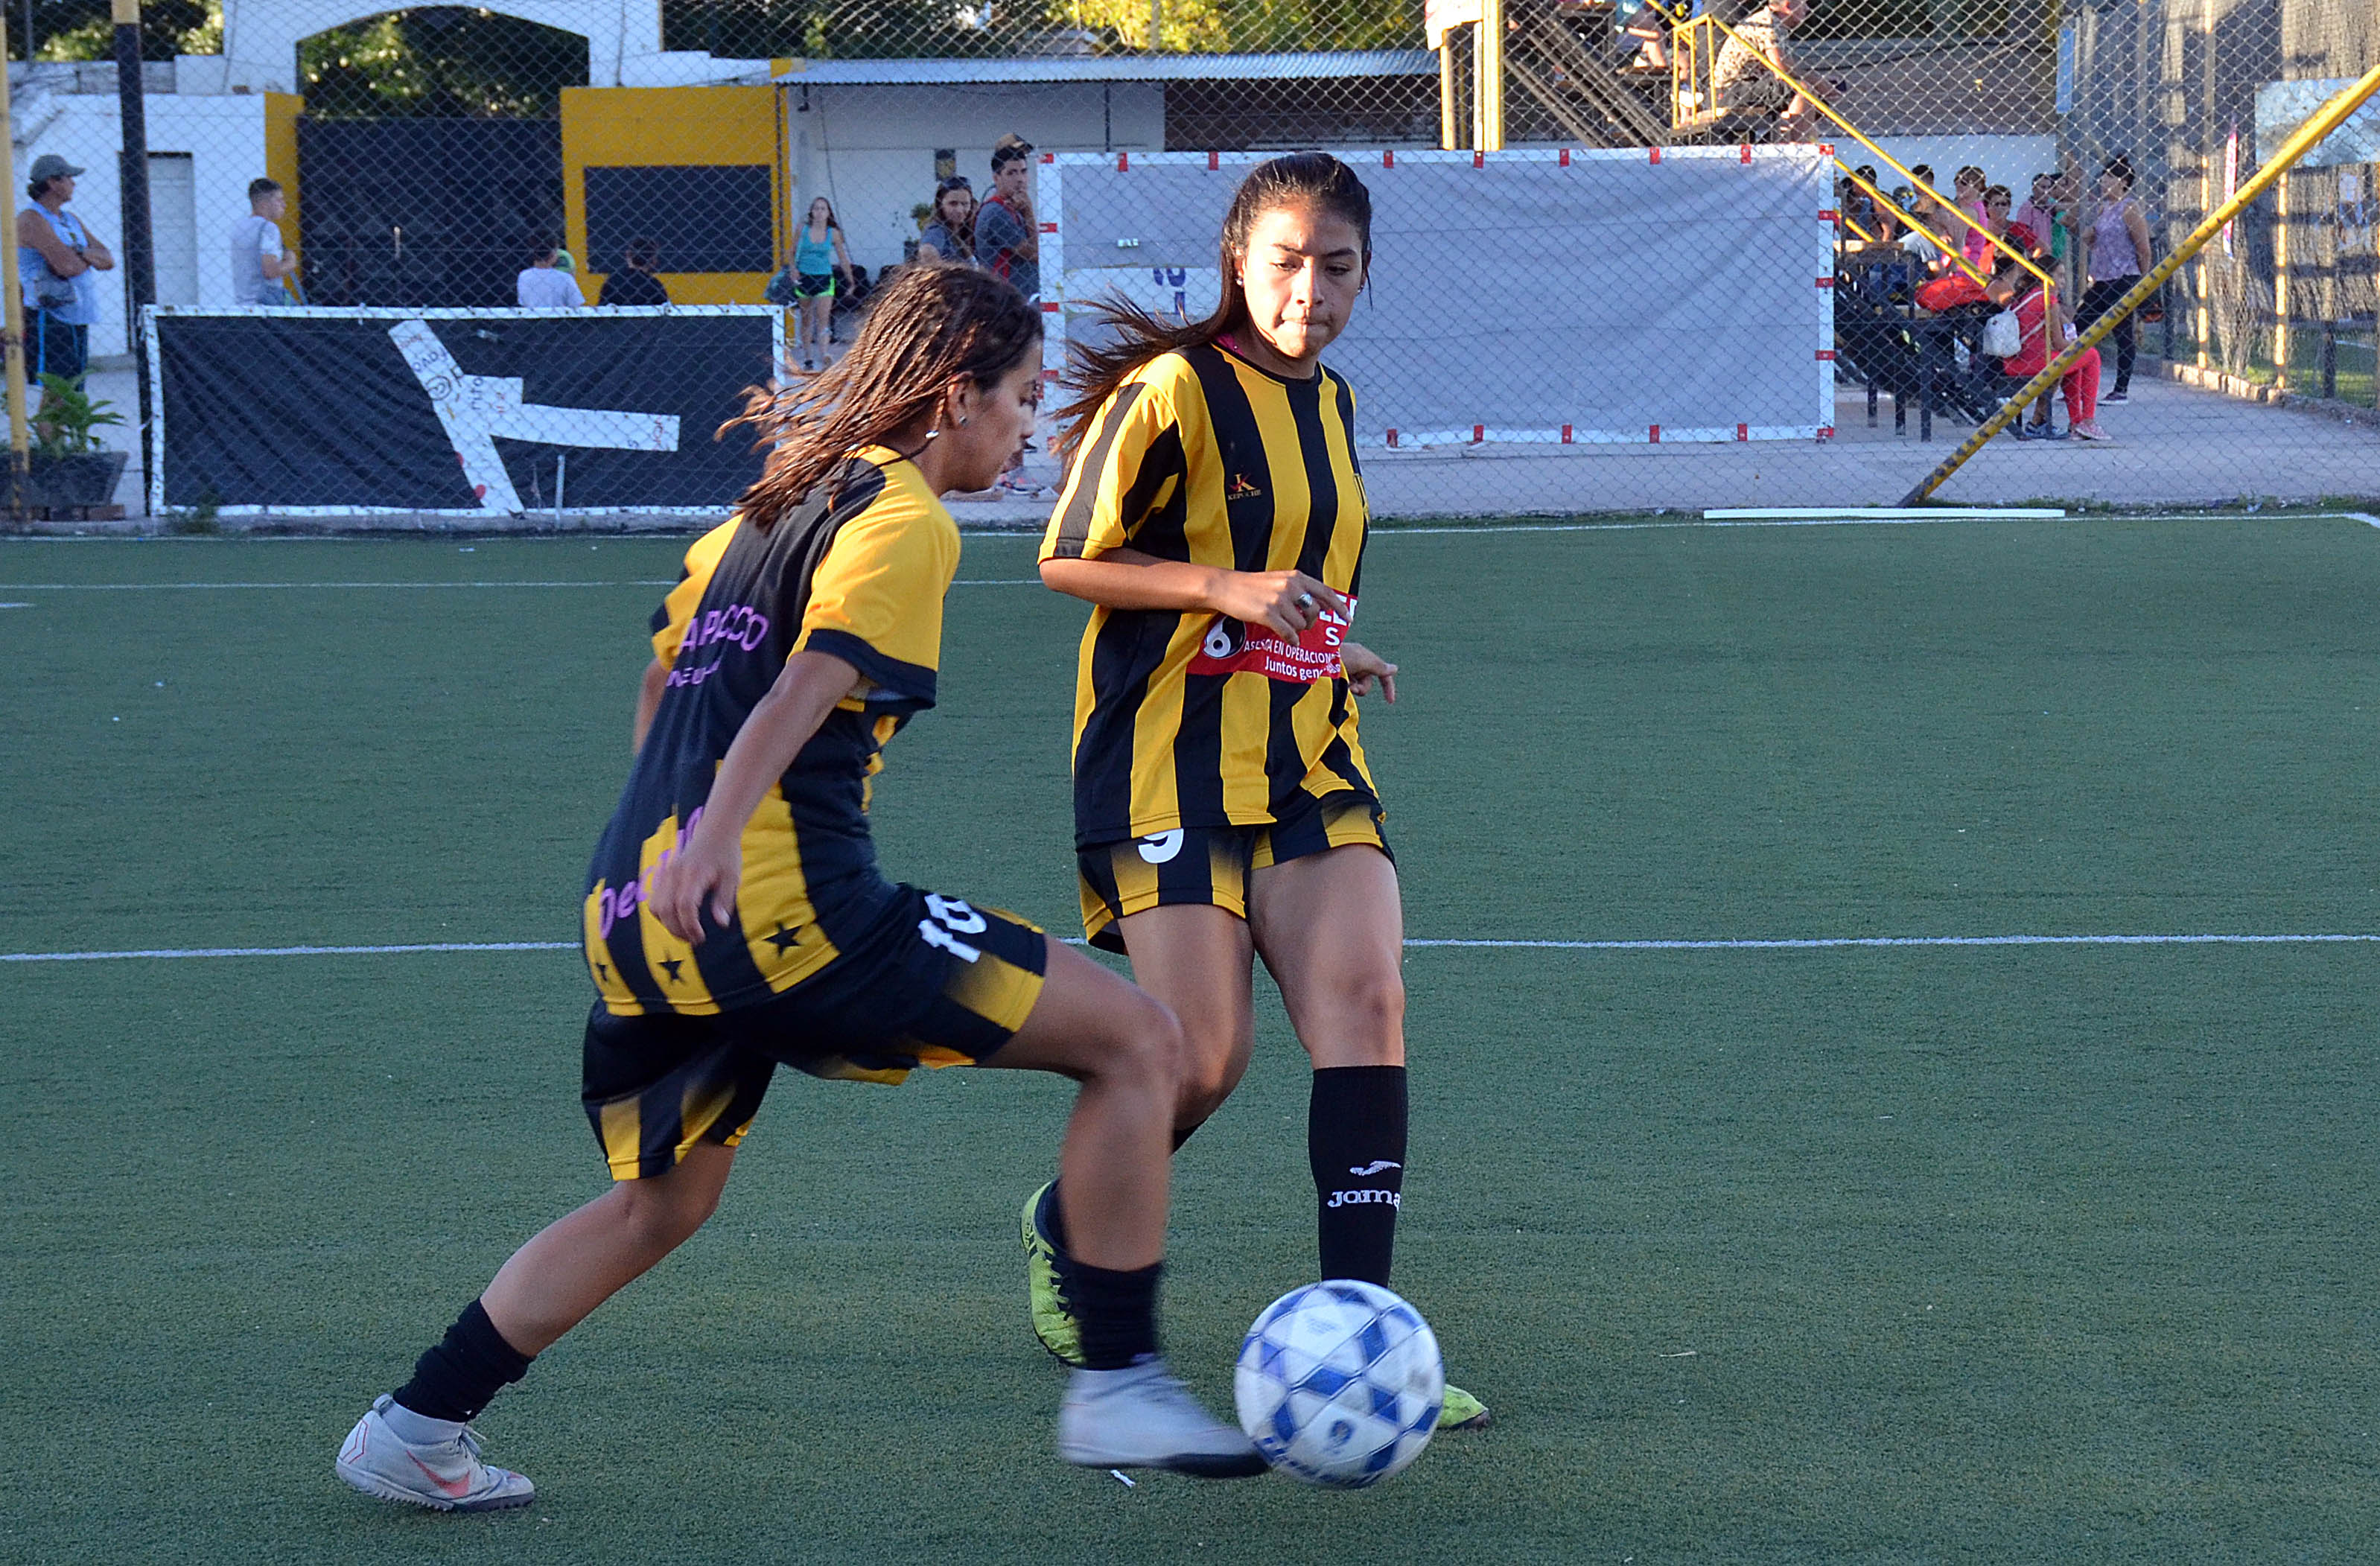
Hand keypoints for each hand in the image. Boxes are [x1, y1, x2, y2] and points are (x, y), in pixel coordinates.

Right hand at [644, 834, 740, 945]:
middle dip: (677, 930)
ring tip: (686, 932)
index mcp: (694, 874)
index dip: (690, 926)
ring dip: (668, 924)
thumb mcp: (732, 878)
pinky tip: (678, 919)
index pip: (685, 905)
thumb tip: (721, 924)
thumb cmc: (726, 855)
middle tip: (694, 940)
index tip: (700, 938)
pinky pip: (655, 900)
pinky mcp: (664, 875)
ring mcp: (667, 874)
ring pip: (656, 906)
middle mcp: (676, 874)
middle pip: (666, 909)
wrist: (715, 831)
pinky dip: (662, 914)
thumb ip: (724, 901)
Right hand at [1208, 569, 1345, 639]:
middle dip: (1312, 623)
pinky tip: (1289, 641)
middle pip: (1315, 612)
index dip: (1339, 607)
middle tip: (1303, 626)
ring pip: (1301, 624)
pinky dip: (1291, 639)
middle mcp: (1290, 586)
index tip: (1347, 619)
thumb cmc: (1253, 586)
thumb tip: (1321, 606)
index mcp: (1296, 577)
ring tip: (1286, 628)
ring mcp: (1279, 600)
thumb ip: (1299, 589)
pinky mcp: (1268, 613)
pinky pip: (1288, 633)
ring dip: (1297, 631)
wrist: (1226, 587)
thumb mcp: (1280, 579)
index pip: (1326, 592)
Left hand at [1341, 639, 1396, 701]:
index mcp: (1364, 657)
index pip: (1381, 673)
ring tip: (1341, 685)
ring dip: (1352, 689)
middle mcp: (1355, 664)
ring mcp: (1345, 672)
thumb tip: (1395, 669)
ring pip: (1356, 688)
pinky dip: (1344, 689)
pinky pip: (1346, 688)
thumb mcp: (1362, 661)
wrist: (1315, 659)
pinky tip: (1337, 686)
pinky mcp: (1336, 679)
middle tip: (1351, 686)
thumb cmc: (1340, 657)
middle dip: (1361, 688)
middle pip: (1367, 683)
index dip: (1387, 686)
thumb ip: (1378, 666)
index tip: (1390, 702)